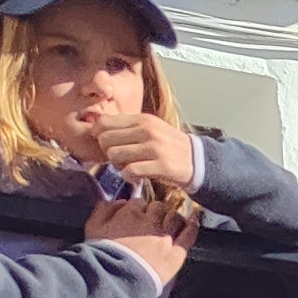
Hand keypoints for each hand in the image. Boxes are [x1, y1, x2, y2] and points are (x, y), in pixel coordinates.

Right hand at [82, 189, 192, 288]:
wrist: (115, 278)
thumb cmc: (101, 254)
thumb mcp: (93, 227)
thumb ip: (104, 210)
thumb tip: (119, 201)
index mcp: (130, 213)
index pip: (139, 202)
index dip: (139, 208)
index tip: (138, 214)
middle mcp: (151, 222)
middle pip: (159, 207)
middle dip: (156, 211)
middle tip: (153, 220)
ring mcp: (165, 237)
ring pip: (174, 218)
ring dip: (172, 218)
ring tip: (171, 222)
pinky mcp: (176, 254)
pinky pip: (188, 236)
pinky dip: (191, 228)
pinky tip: (193, 224)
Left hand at [83, 109, 199, 193]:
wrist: (198, 161)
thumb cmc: (169, 147)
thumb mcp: (151, 129)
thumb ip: (128, 127)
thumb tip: (98, 131)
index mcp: (142, 119)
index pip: (104, 122)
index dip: (98, 136)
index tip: (107, 146)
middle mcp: (147, 130)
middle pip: (106, 140)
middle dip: (107, 152)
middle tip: (118, 159)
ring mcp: (155, 148)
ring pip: (115, 155)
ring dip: (117, 165)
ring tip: (127, 168)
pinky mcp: (162, 166)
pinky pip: (130, 171)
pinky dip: (128, 177)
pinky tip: (135, 177)